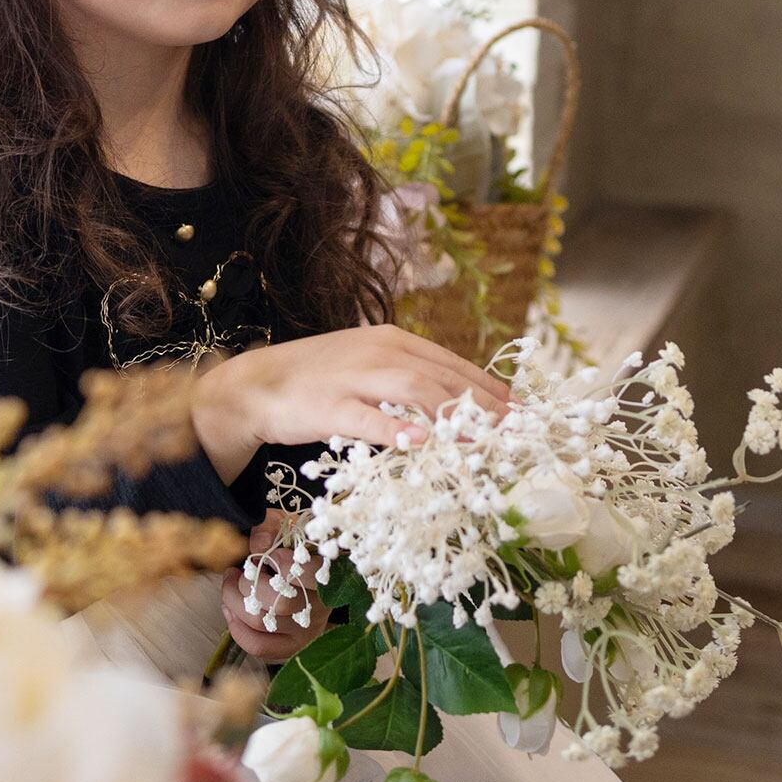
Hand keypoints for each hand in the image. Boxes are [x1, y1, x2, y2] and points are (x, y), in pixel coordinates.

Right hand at [194, 323, 511, 481]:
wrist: (258, 384)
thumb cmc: (318, 380)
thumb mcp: (368, 367)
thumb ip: (409, 378)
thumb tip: (458, 401)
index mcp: (391, 340)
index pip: (452, 363)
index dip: (490, 387)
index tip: (523, 411)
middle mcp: (378, 352)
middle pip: (442, 376)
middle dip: (485, 404)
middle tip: (517, 432)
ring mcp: (354, 377)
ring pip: (413, 390)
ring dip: (453, 414)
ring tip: (485, 437)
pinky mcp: (330, 406)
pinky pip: (368, 417)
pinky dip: (396, 428)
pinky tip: (420, 441)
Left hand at [219, 512, 330, 663]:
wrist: (308, 568)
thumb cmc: (294, 545)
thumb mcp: (285, 525)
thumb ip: (270, 527)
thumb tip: (258, 543)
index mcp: (327, 574)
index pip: (309, 574)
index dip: (282, 562)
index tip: (268, 552)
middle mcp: (321, 606)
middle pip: (279, 602)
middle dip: (247, 583)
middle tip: (237, 572)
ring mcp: (307, 629)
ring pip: (264, 622)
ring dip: (235, 601)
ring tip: (230, 584)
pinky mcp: (292, 645)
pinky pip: (260, 646)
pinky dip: (238, 629)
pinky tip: (229, 610)